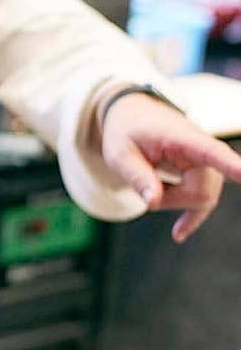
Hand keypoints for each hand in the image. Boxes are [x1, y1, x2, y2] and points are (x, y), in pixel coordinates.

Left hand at [98, 92, 240, 240]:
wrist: (134, 116)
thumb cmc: (126, 131)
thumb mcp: (119, 153)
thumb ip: (136, 176)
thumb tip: (153, 204)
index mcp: (182, 137)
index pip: (211, 152)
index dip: (230, 164)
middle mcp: (202, 147)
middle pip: (201, 190)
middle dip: (172, 200)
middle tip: (144, 188)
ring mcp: (205, 161)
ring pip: (203, 198)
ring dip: (174, 202)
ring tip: (150, 189)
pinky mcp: (202, 173)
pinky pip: (205, 201)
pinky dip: (192, 218)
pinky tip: (178, 233)